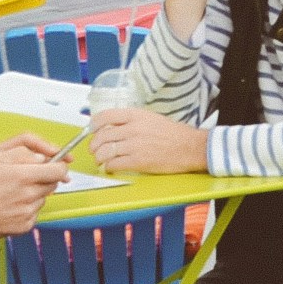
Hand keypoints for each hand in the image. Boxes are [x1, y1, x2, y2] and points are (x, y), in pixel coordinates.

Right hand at [0, 137, 65, 242]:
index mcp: (24, 176)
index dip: (59, 165)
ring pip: (43, 198)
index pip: (59, 170)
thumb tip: (43, 157)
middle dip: (44, 178)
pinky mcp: (24, 226)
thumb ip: (22, 154)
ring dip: (34, 193)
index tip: (55, 164)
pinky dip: (26, 208)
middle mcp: (29, 196)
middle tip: (26, 178)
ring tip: (12, 193)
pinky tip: (10, 206)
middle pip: (53, 184)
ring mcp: (28, 213)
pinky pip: (34, 213)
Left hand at [82, 105, 205, 176]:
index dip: (93, 125)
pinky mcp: (138, 161)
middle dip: (94, 146)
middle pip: (102, 136)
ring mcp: (135, 145)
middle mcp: (133, 129)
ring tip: (102, 160)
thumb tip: (112, 128)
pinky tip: (112, 167)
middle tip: (95, 150)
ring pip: (104, 152)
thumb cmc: (174, 134)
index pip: (105, 116)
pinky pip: (114, 165)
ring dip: (99, 158)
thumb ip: (132, 121)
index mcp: (136, 115)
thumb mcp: (152, 118)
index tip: (91, 130)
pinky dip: (109, 167)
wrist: (191, 147)